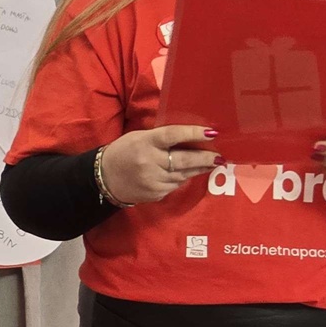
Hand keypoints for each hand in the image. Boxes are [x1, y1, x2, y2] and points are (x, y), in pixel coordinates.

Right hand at [100, 125, 220, 205]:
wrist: (104, 179)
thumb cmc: (124, 152)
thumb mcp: (140, 137)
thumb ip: (162, 138)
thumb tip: (191, 137)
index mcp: (145, 143)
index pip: (173, 135)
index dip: (193, 133)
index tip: (212, 132)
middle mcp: (150, 162)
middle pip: (184, 159)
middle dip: (205, 157)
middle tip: (220, 155)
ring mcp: (153, 181)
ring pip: (183, 174)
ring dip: (198, 168)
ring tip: (211, 162)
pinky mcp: (156, 194)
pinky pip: (176, 185)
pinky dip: (183, 178)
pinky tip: (188, 172)